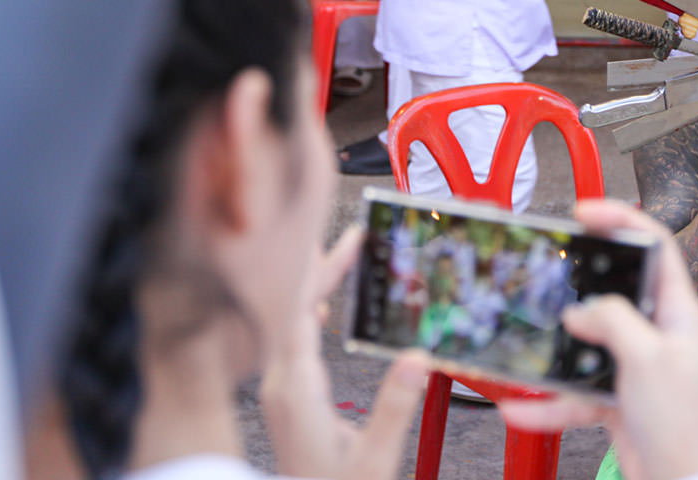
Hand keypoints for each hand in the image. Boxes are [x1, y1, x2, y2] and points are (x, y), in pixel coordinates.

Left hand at [259, 227, 429, 479]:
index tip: (349, 243)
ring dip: (315, 290)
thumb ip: (395, 409)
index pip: (302, 313)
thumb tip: (417, 359)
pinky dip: (309, 316)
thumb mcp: (373, 459)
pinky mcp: (288, 401)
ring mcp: (280, 394)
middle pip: (294, 310)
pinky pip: (293, 343)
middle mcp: (281, 387)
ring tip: (341, 263)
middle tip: (353, 240)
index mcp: (297, 392)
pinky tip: (320, 311)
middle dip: (322, 270)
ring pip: (292, 325)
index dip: (322, 272)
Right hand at [499, 200, 697, 479]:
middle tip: (550, 264)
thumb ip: (611, 321)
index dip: (622, 220)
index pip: (654, 246)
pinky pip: (574, 389)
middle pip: (614, 289)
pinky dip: (548, 401)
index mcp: (675, 312)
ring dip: (556, 349)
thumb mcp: (646, 359)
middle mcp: (656, 332)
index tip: (585, 213)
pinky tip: (522, 408)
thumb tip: (580, 310)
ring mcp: (634, 365)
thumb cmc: (679, 424)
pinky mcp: (615, 397)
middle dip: (578, 281)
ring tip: (526, 342)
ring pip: (587, 341)